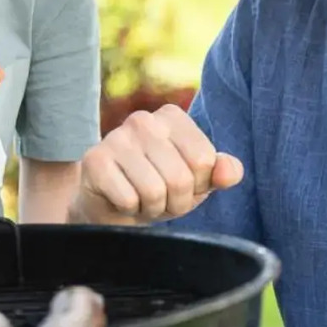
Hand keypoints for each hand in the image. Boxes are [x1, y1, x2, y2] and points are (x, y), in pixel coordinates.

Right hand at [70, 104, 243, 223]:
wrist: (110, 205)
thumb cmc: (160, 188)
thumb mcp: (197, 181)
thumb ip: (221, 172)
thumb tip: (231, 172)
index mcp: (172, 117)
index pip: (204, 160)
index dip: (197, 185)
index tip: (182, 186)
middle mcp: (144, 120)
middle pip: (180, 178)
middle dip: (175, 202)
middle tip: (160, 199)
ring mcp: (116, 137)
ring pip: (154, 191)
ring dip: (152, 208)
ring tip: (142, 200)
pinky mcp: (95, 160)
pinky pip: (128, 199)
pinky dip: (129, 209)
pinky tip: (122, 200)